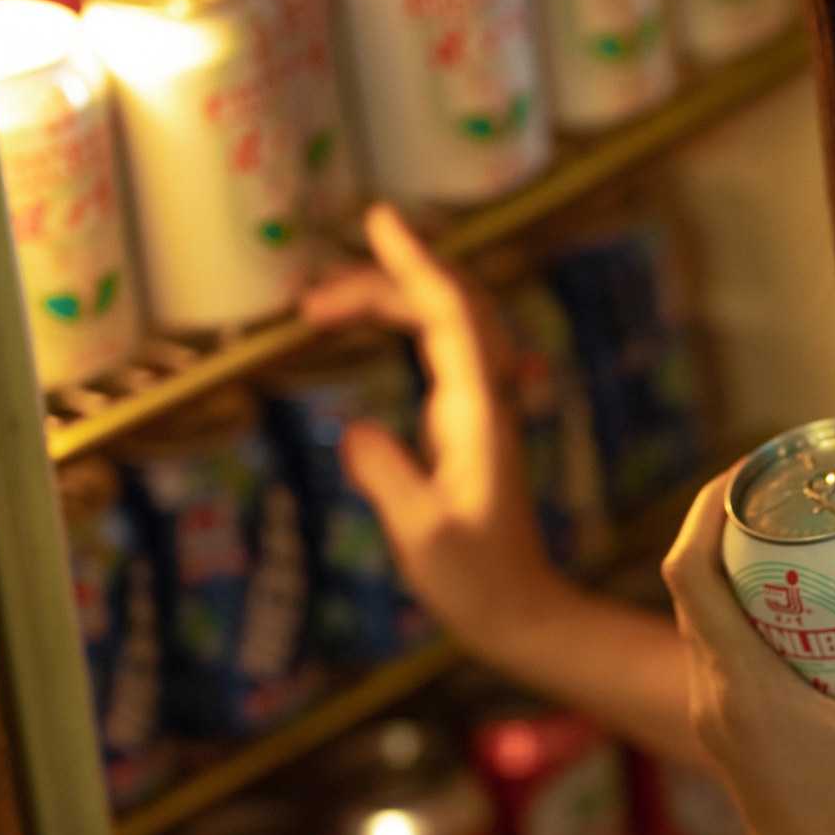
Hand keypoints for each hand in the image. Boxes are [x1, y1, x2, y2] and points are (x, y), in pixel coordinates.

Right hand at [302, 205, 576, 667]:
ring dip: (391, 303)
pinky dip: (405, 327)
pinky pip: (442, 353)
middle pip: (447, 307)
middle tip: (312, 297)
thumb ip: (388, 478)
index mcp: (477, 413)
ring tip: (322, 310)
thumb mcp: (423, 535)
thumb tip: (352, 432)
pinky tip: (371, 333)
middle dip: (384, 282)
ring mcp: (482, 410)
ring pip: (446, 327)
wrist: (522, 613)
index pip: (450, 315)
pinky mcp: (471, 428)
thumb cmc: (477, 583)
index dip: (414, 263)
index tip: (379, 221)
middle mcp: (486, 399)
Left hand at [658, 473, 834, 834]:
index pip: (687, 571)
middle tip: (795, 497)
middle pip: (693, 588)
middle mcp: (712, 702)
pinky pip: (723, 661)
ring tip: (804, 545)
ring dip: (740, 578)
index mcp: (739, 689)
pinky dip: (751, 622)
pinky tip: (811, 619)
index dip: (706, 505)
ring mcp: (717, 728)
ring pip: (706, 626)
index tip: (754, 469)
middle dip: (732, 530)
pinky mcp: (734, 748)